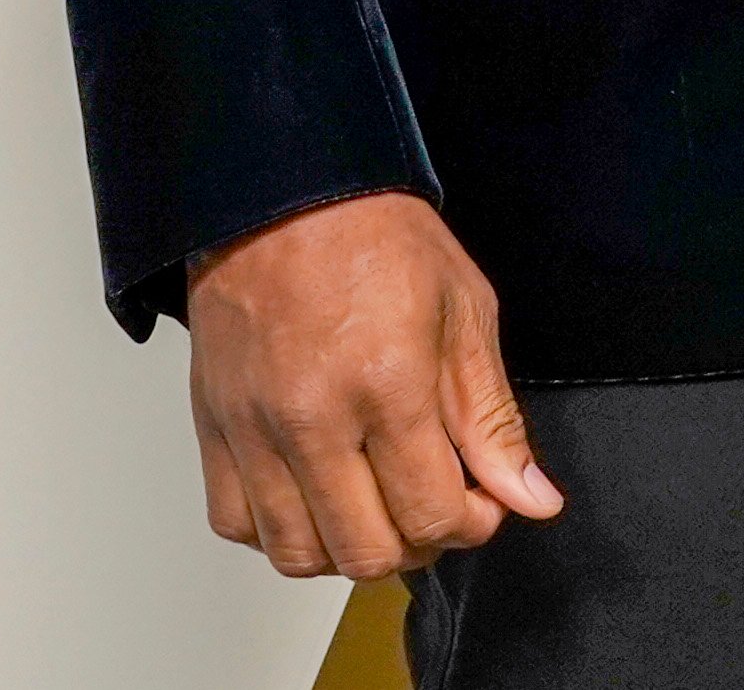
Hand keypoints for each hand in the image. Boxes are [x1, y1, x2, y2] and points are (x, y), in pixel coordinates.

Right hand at [185, 191, 562, 580]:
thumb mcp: (463, 310)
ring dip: (347, 547)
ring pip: (297, 553)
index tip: (480, 502)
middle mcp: (311, 417)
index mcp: (386, 383)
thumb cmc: (372, 235)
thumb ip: (492, 417)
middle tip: (433, 504)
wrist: (283, 189)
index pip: (431, 515)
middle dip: (417, 545)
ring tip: (375, 505)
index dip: (471, 524)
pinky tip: (313, 495)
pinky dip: (277, 530)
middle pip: (366, 552)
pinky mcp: (213, 424)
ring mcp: (253, 427)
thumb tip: (531, 498)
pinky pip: (236, 523)